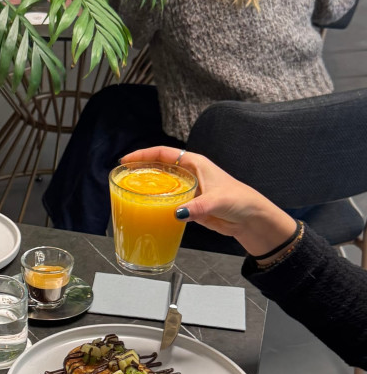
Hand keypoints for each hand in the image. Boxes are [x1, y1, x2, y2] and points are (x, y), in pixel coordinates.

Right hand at [121, 147, 296, 257]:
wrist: (251, 219)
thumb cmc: (240, 201)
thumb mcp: (218, 200)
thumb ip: (197, 207)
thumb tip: (177, 213)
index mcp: (195, 164)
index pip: (164, 153)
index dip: (144, 155)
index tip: (127, 160)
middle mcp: (189, 174)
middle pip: (159, 167)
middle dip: (141, 170)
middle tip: (123, 177)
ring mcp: (188, 189)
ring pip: (162, 184)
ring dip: (147, 187)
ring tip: (130, 192)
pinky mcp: (189, 205)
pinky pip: (167, 201)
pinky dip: (156, 203)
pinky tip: (146, 209)